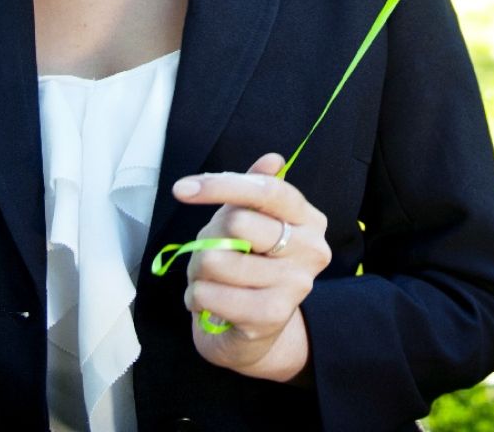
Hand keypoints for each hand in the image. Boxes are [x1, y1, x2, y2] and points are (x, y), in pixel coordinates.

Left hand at [172, 152, 329, 381]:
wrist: (253, 333)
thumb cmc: (249, 266)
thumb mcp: (249, 222)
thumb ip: (253, 190)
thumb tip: (273, 159)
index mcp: (309, 219)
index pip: (267, 190)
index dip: (221, 185)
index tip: (182, 189)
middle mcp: (312, 250)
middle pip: (237, 222)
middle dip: (208, 237)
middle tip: (212, 253)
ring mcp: (296, 285)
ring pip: (215, 259)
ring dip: (198, 271)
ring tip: (212, 282)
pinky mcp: (272, 316)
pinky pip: (208, 292)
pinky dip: (196, 297)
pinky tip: (210, 303)